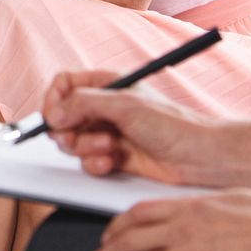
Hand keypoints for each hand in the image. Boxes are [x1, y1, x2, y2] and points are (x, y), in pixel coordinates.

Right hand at [43, 70, 231, 186]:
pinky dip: (95, 164)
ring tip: (110, 149)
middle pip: (63, 118)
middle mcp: (103, 108)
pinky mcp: (111, 158)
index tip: (54, 118)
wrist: (197, 157)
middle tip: (83, 137)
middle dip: (71, 131)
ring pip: (72, 143)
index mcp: (105, 85)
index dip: (54, 102)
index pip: (64, 86)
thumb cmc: (171, 124)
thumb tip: (53, 115)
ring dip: (86, 149)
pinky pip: (86, 163)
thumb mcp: (124, 105)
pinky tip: (113, 163)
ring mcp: (106, 133)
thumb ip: (83, 104)